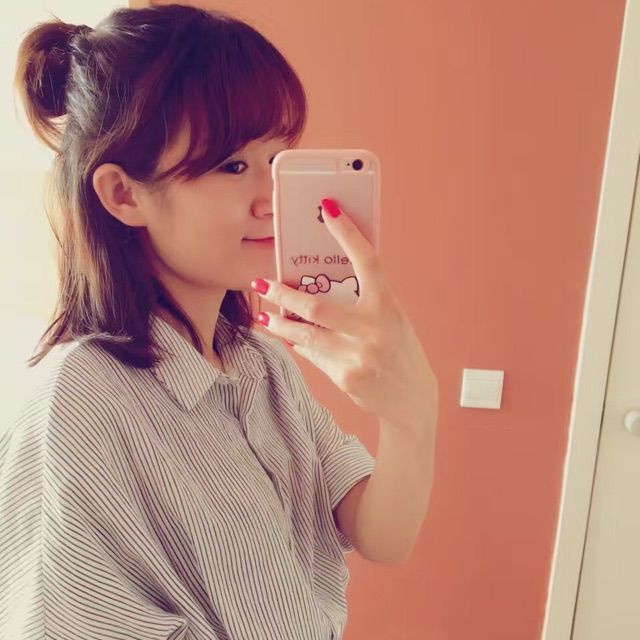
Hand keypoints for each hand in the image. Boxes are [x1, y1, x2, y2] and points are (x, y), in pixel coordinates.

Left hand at [251, 198, 437, 434]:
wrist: (412, 399)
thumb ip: (363, 302)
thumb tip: (320, 286)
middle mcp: (373, 328)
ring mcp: (358, 354)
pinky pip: (313, 355)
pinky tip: (290, 339)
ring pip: (305, 334)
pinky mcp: (345, 376)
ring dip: (280, 324)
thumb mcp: (391, 319)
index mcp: (388, 305)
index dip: (348, 232)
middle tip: (261, 283)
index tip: (328, 208)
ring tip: (266, 317)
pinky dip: (300, 345)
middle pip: (316, 305)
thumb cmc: (400, 351)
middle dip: (282, 293)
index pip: (367, 260)